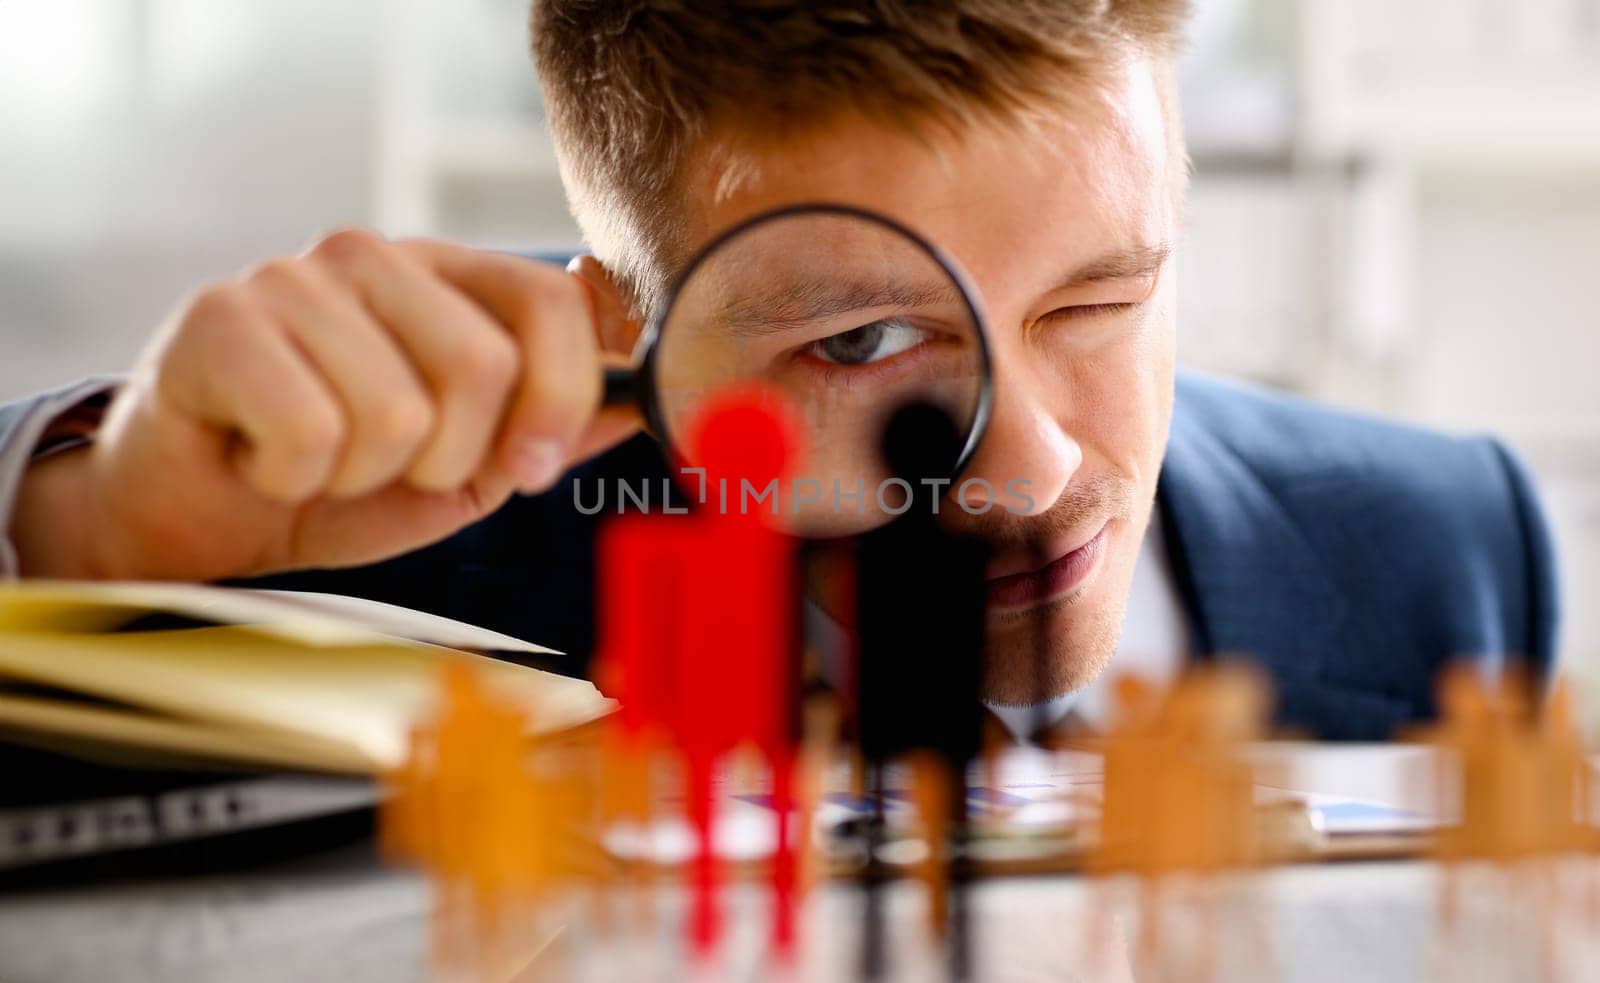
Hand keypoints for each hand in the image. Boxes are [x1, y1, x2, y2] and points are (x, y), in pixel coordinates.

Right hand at [15, 230, 640, 580]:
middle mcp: (373, 256)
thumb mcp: (468, 463)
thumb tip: (644, 400)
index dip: (560, 398)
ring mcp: (293, 278)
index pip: (551, 302)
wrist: (199, 513)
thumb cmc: (337, 482)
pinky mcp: (221, 319)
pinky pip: (314, 433)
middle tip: (386, 466)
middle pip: (484, 365)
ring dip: (361, 475)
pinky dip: (293, 478)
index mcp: (444, 276)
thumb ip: (551, 425)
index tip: (532, 467)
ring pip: (398, 413)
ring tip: (317, 459)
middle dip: (448, 459)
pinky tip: (264, 456)